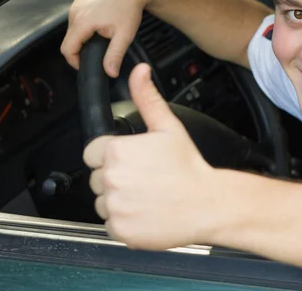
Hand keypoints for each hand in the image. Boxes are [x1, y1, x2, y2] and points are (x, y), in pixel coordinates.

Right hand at [61, 0, 153, 77]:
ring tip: (101, 37)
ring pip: (73, 28)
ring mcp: (77, 3)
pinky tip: (100, 24)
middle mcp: (75, 11)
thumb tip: (110, 73)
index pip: (67, 49)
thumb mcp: (124, 35)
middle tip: (98, 53)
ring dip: (83, 36)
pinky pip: (77, 17)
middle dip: (81, 49)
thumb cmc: (129, 7)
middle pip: (69, 39)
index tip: (87, 65)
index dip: (75, 62)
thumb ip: (115, 55)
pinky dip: (85, 25)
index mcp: (82, 22)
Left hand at [84, 63, 217, 249]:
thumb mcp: (169, 127)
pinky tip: (147, 212)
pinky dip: (126, 221)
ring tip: (148, 196)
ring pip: (103, 202)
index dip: (112, 156)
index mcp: (117, 151)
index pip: (93, 153)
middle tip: (146, 179)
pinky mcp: (120, 230)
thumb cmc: (189, 167)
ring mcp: (114, 207)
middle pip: (98, 178)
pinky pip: (112, 224)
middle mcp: (110, 179)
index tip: (133, 162)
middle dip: (117, 178)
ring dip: (120, 201)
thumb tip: (139, 71)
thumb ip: (147, 98)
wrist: (208, 204)